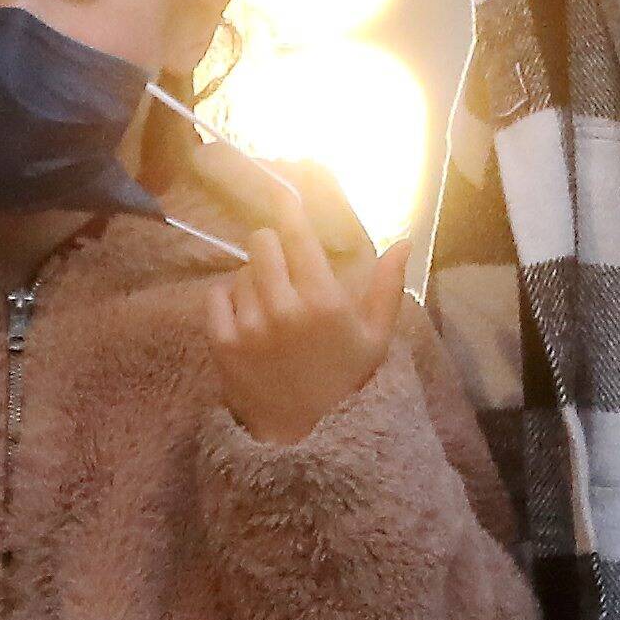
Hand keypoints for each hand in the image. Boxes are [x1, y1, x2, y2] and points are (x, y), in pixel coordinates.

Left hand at [201, 205, 405, 448]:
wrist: (305, 433)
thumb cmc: (345, 379)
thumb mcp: (375, 336)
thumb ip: (387, 286)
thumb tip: (404, 240)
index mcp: (324, 300)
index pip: (298, 234)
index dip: (288, 205)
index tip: (281, 186)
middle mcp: (284, 308)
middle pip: (262, 242)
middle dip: (273, 248)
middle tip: (285, 271)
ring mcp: (249, 326)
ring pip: (240, 270)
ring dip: (254, 279)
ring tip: (272, 308)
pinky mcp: (222, 343)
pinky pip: (216, 296)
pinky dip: (228, 299)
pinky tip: (248, 318)